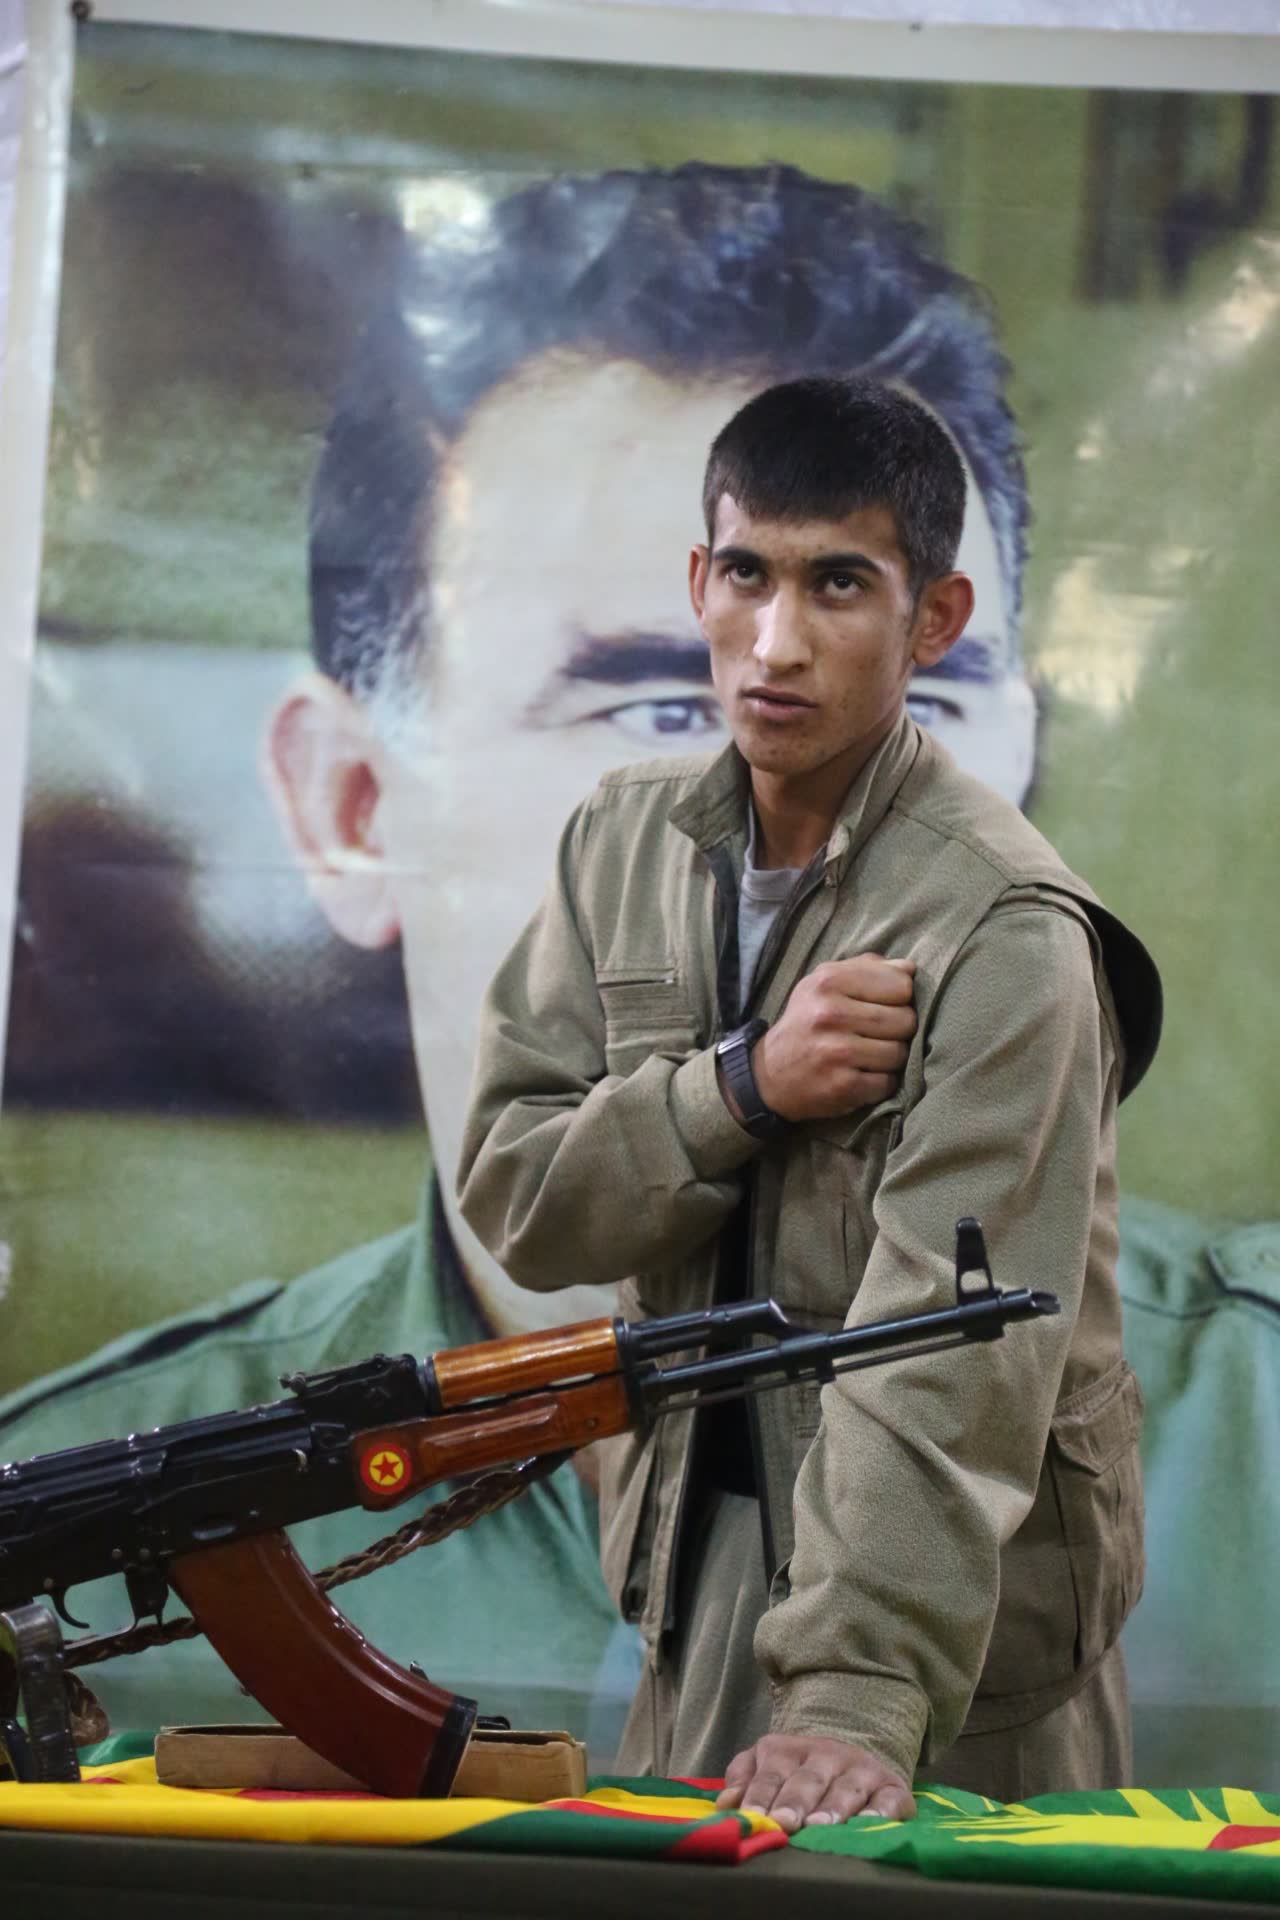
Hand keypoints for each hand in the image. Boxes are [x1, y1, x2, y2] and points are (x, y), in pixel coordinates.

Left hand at [717, 1733, 915, 1830]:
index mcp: (790, 1749)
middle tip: (785, 1822)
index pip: (771, 1774)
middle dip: (795, 1801)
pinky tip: (869, 1822)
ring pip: (847, 1787)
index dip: (762, 1796)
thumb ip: (744, 1778)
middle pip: (808, 1779)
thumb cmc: (800, 1770)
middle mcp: (827, 1754)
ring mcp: (861, 1769)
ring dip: (833, 1806)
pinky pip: (890, 1799)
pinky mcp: (893, 1786)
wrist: (853, 1755)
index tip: (755, 1817)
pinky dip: (882, 1811)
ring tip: (820, 1825)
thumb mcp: (767, 1764)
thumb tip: (725, 1803)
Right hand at [752, 954, 916, 1122]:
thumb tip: (910, 969)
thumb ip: (867, 969)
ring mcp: (837, 1052)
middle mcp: (831, 1014)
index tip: (883, 1006)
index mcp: (829, 981)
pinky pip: (888, 1082)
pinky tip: (862, 1075)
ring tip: (868, 1054)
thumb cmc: (807, 1021)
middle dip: (898, 1029)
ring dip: (890, 1058)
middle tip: (876, 1034)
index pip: (901, 985)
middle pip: (905, 1020)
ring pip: (899, 1053)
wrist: (769, 1073)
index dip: (900, 998)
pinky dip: (881, 1083)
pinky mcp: (843, 1086)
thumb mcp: (825, 983)